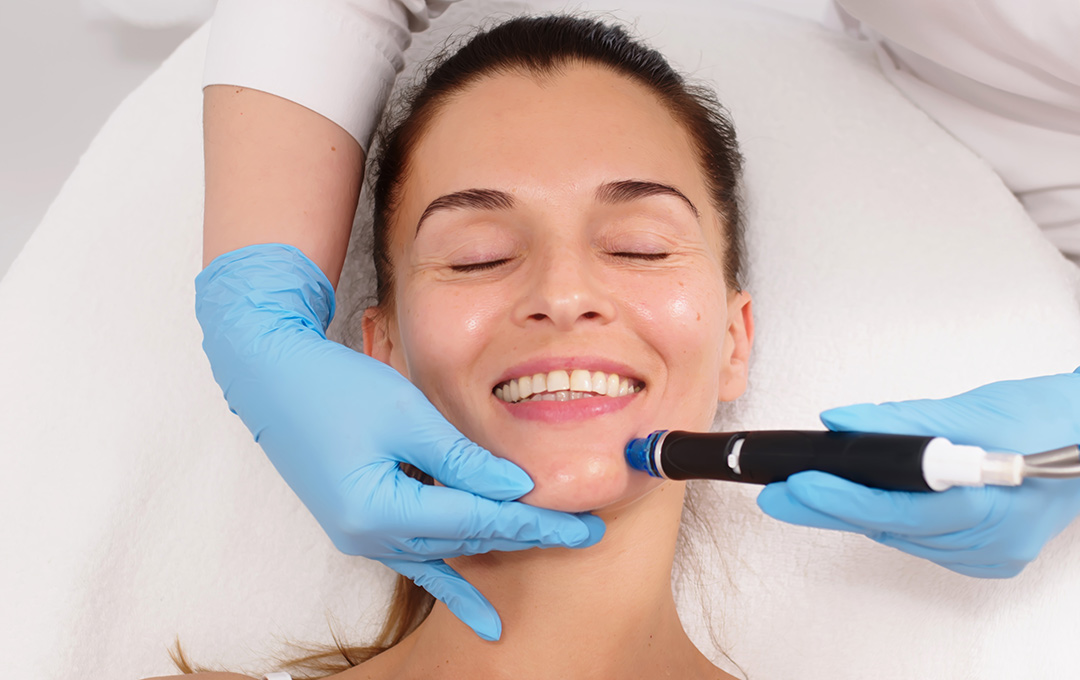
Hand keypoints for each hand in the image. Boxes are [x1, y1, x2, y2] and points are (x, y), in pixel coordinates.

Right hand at [195, 244, 603, 639]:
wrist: (269, 378)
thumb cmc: (333, 387)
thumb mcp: (406, 415)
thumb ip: (461, 458)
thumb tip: (515, 486)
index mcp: (378, 510)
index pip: (477, 519)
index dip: (533, 522)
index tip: (581, 525)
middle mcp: (368, 536)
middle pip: (466, 538)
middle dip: (527, 535)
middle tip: (585, 534)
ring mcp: (361, 536)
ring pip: (446, 550)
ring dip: (496, 548)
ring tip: (548, 551)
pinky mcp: (360, 526)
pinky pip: (417, 559)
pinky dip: (453, 581)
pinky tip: (482, 613)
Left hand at [756, 370, 1079, 576]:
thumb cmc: (1046, 418)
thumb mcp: (974, 409)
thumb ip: (903, 421)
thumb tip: (841, 421)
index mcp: (997, 504)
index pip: (904, 508)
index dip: (846, 497)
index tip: (800, 484)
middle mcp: (995, 541)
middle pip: (893, 527)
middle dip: (830, 507)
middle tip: (777, 495)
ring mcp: (992, 555)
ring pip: (902, 536)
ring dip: (858, 514)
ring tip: (810, 493)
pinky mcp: (988, 557)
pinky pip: (921, 540)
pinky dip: (891, 519)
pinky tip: (864, 502)